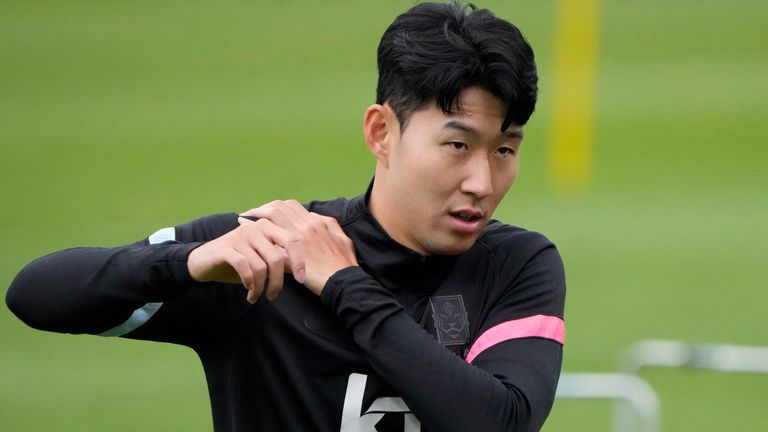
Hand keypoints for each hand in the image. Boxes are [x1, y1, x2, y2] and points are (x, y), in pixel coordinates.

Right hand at [187, 217, 305, 302]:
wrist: (204, 261)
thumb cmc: (238, 261)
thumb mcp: (262, 260)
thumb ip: (280, 260)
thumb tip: (300, 269)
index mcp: (268, 227)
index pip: (292, 240)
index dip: (300, 261)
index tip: (300, 280)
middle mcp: (255, 228)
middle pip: (277, 256)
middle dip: (278, 280)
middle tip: (273, 295)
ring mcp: (240, 236)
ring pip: (261, 266)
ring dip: (261, 287)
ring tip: (257, 296)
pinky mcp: (226, 248)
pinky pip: (245, 268)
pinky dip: (250, 284)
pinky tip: (249, 292)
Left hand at [241, 200, 357, 294]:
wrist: (344, 282)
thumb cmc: (345, 264)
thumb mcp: (342, 239)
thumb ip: (328, 225)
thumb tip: (315, 218)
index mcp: (318, 222)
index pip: (292, 206)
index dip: (276, 206)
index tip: (267, 211)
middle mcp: (306, 225)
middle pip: (279, 207)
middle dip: (263, 208)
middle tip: (251, 214)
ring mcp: (297, 238)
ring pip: (273, 216)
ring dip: (257, 216)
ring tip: (245, 221)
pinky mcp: (291, 253)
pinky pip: (270, 238)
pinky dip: (258, 234)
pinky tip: (248, 235)